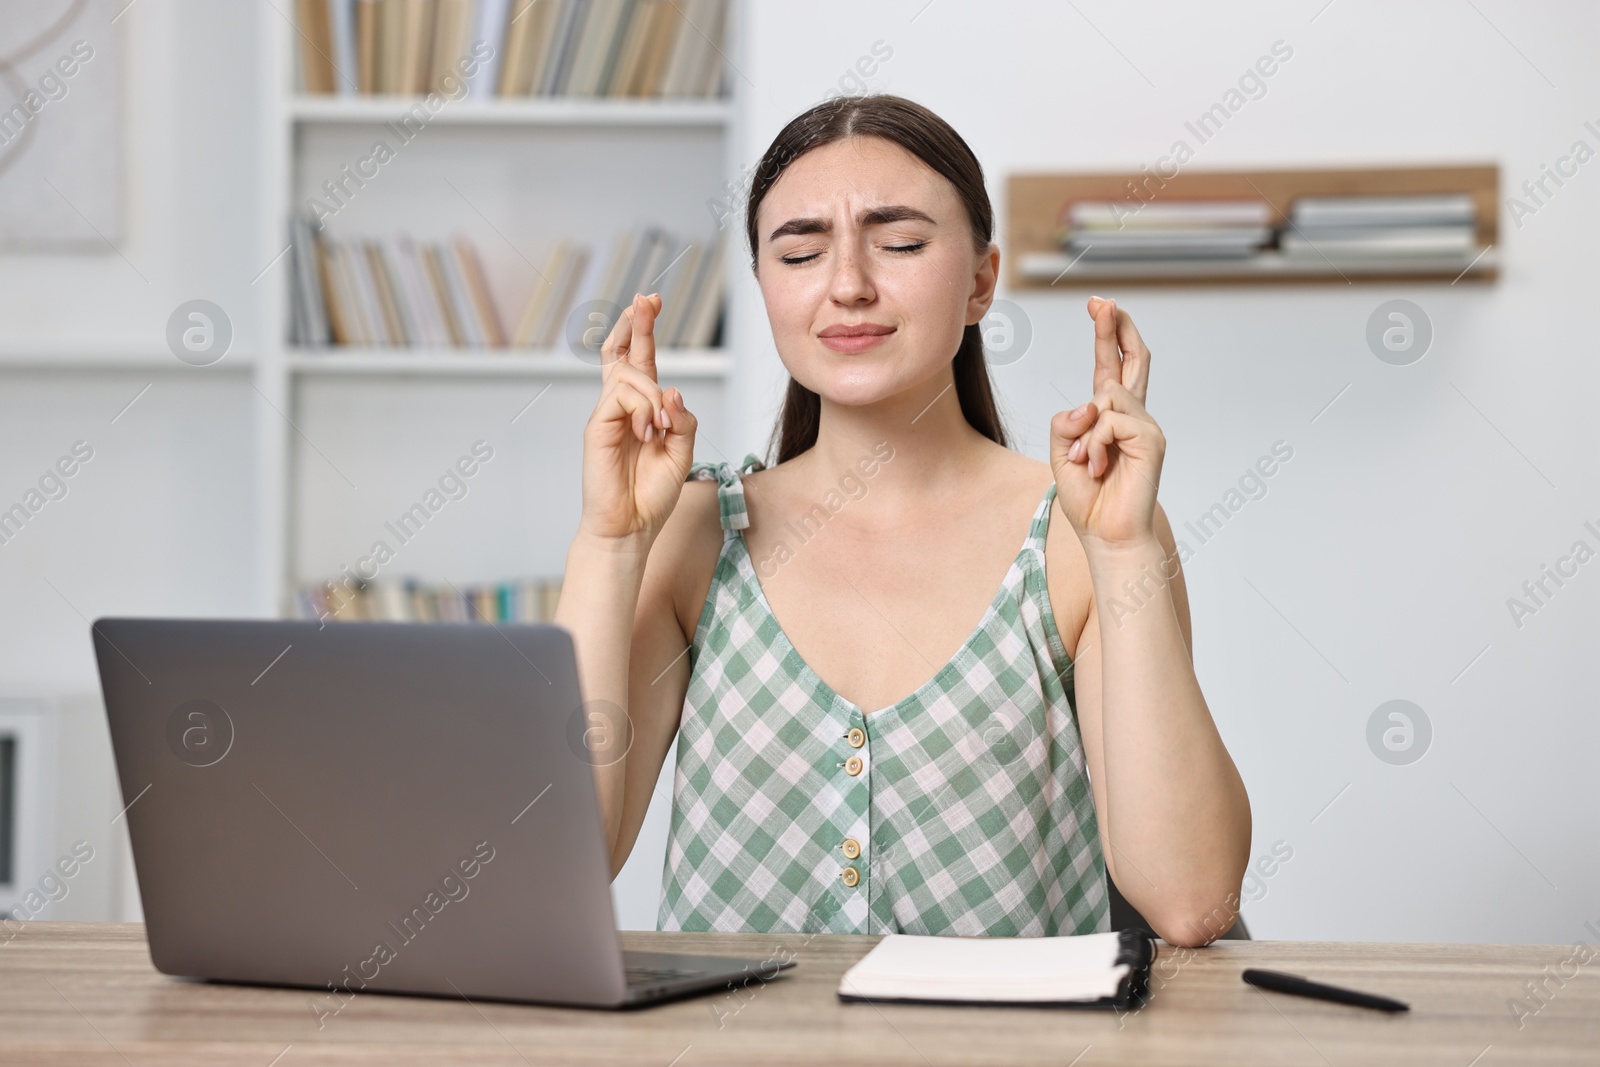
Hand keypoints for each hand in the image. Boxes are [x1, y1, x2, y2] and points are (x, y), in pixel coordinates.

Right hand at [577, 292, 697, 541]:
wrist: (630, 525)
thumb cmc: (652, 492)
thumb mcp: (682, 452)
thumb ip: (682, 419)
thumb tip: (671, 390)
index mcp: (642, 409)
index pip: (639, 360)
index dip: (643, 330)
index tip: (652, 301)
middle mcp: (621, 406)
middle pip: (622, 352)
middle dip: (636, 323)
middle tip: (647, 298)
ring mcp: (607, 414)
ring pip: (631, 375)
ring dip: (653, 396)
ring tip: (659, 429)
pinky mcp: (597, 426)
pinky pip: (622, 396)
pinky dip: (643, 410)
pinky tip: (647, 434)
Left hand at [1049, 296, 1164, 552]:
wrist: (1107, 535)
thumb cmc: (1088, 498)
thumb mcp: (1062, 453)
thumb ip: (1067, 422)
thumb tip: (1089, 402)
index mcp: (1111, 419)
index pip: (1111, 368)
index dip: (1107, 336)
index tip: (1099, 305)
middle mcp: (1133, 417)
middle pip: (1131, 361)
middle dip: (1116, 328)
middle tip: (1103, 301)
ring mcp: (1145, 426)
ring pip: (1104, 397)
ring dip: (1083, 433)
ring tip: (1085, 462)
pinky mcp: (1151, 439)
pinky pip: (1108, 420)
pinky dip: (1093, 444)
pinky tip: (1096, 467)